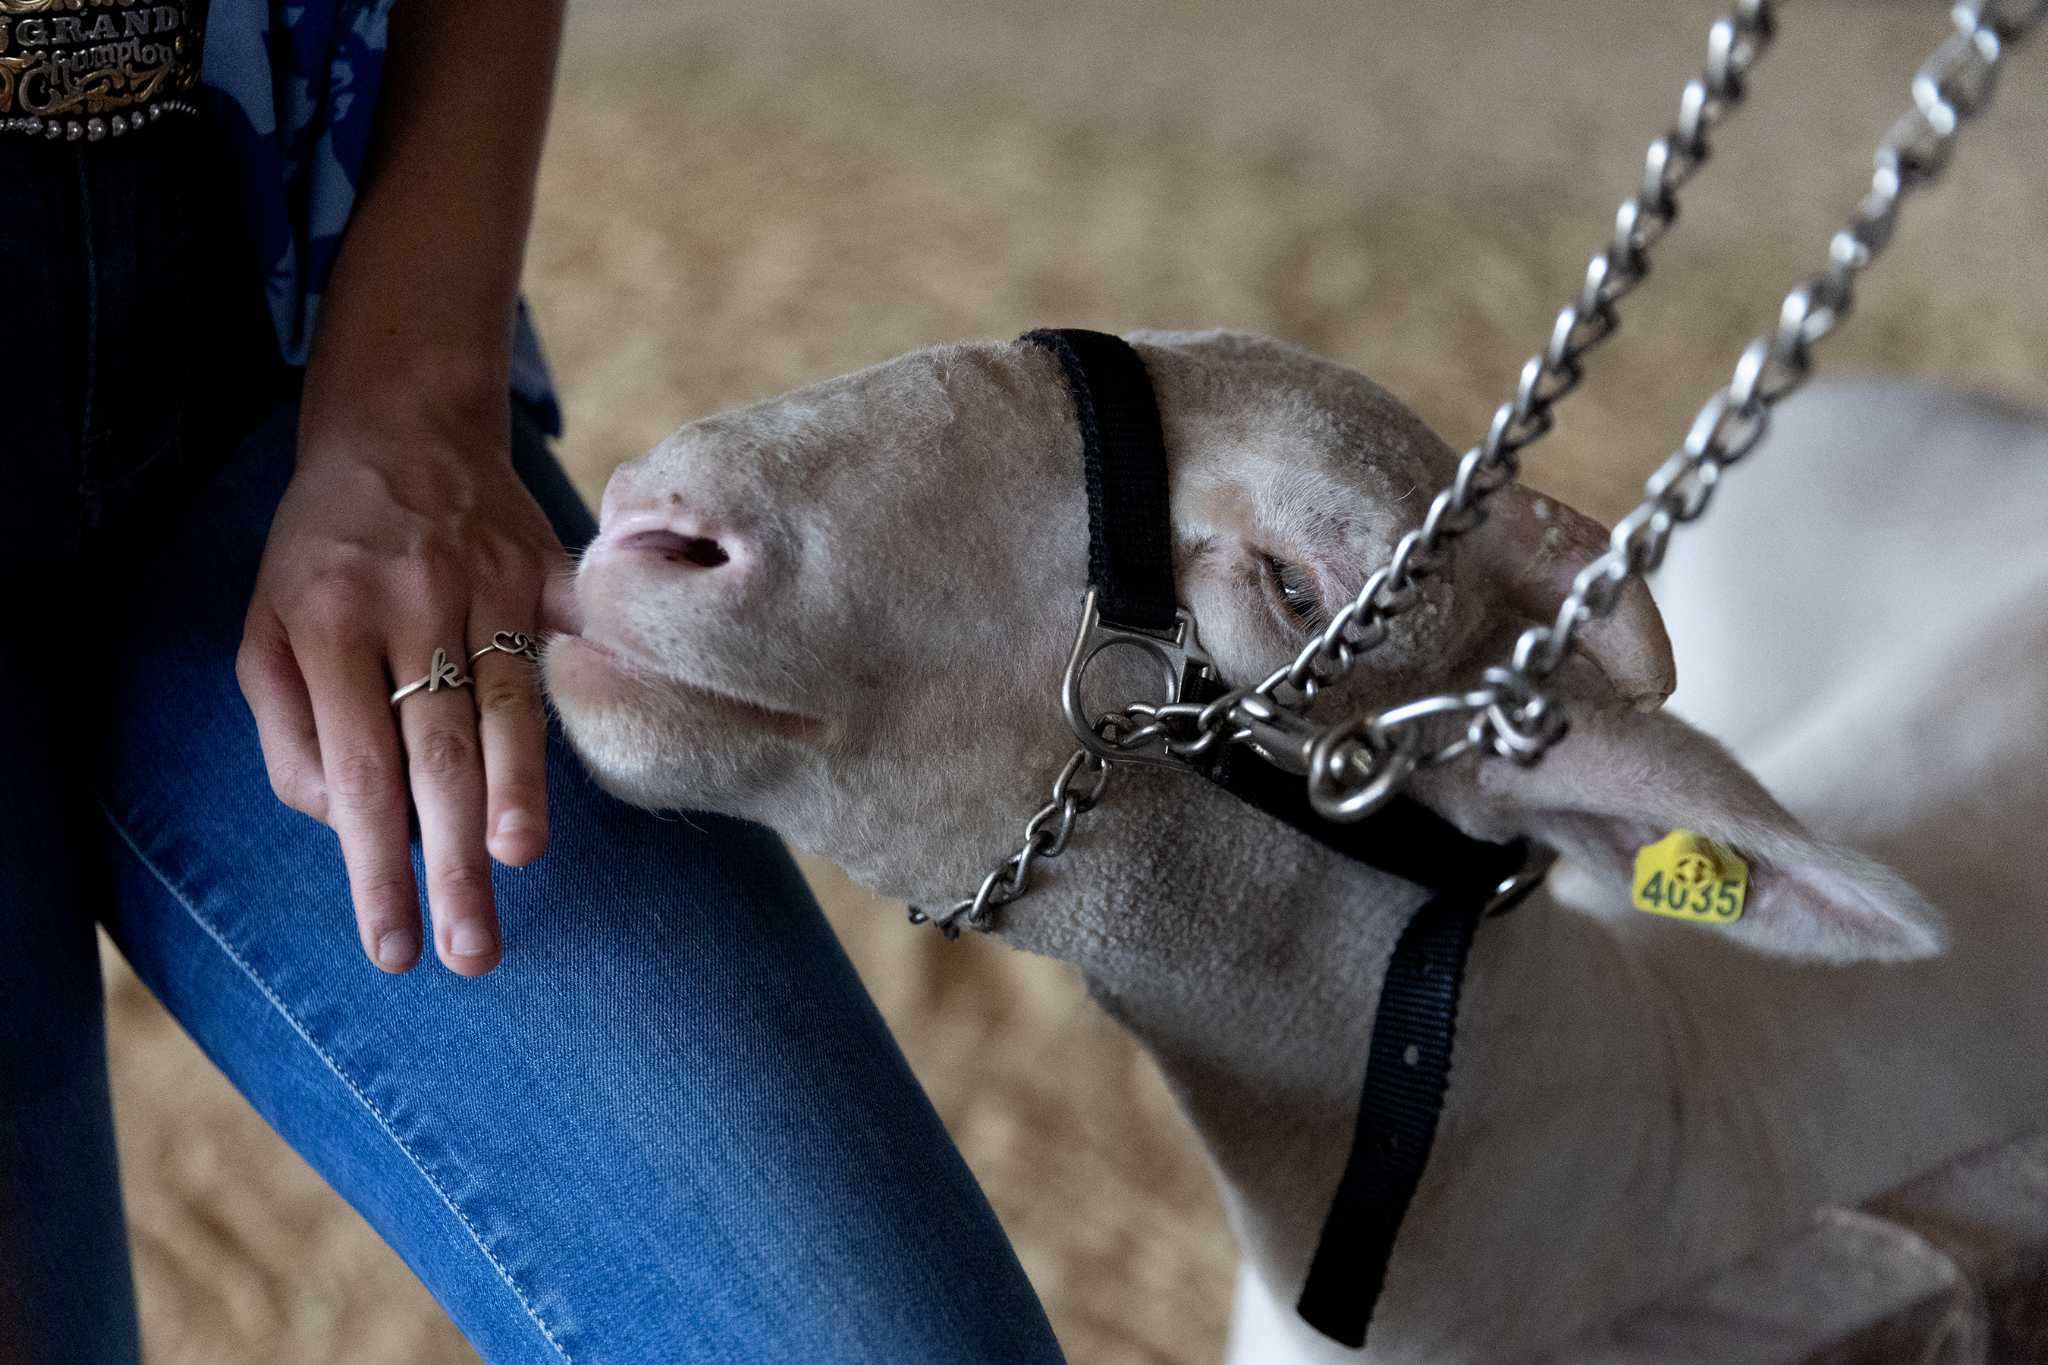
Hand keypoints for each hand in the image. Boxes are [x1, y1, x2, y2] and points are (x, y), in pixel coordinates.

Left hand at [237, 397, 567, 974]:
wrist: (401, 421)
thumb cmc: (322, 550)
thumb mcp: (264, 630)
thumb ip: (290, 733)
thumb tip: (348, 823)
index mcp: (327, 625)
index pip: (357, 776)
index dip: (376, 870)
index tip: (395, 949)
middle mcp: (410, 604)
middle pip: (437, 756)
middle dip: (453, 863)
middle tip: (471, 951)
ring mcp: (488, 582)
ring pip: (509, 706)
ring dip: (517, 792)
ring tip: (518, 864)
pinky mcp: (549, 567)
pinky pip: (581, 636)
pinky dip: (603, 686)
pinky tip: (631, 743)